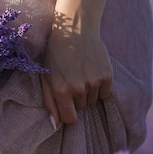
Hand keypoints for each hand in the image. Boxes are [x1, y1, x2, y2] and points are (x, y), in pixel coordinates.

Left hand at [40, 12, 112, 127]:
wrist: (75, 30)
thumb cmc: (55, 53)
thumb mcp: (45, 75)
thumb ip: (49, 101)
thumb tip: (55, 124)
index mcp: (61, 90)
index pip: (70, 119)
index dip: (68, 114)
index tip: (66, 106)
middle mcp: (78, 89)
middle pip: (81, 108)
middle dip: (75, 99)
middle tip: (70, 80)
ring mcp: (94, 82)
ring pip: (93, 101)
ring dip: (87, 92)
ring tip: (80, 74)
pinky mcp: (107, 76)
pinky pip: (104, 93)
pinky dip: (99, 87)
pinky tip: (91, 71)